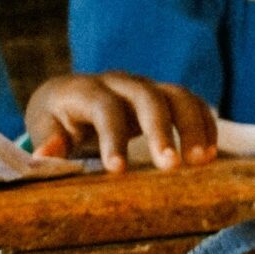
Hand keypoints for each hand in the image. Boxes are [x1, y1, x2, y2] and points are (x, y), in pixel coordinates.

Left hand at [25, 73, 218, 170]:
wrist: (69, 98)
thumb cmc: (56, 120)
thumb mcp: (44, 128)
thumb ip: (48, 141)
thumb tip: (46, 154)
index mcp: (85, 90)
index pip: (104, 108)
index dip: (112, 138)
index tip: (118, 170)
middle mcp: (119, 83)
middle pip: (147, 98)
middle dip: (161, 131)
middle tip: (171, 166)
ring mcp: (146, 86)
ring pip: (177, 96)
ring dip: (192, 127)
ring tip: (200, 161)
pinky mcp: (165, 96)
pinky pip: (192, 103)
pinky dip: (205, 124)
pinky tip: (210, 153)